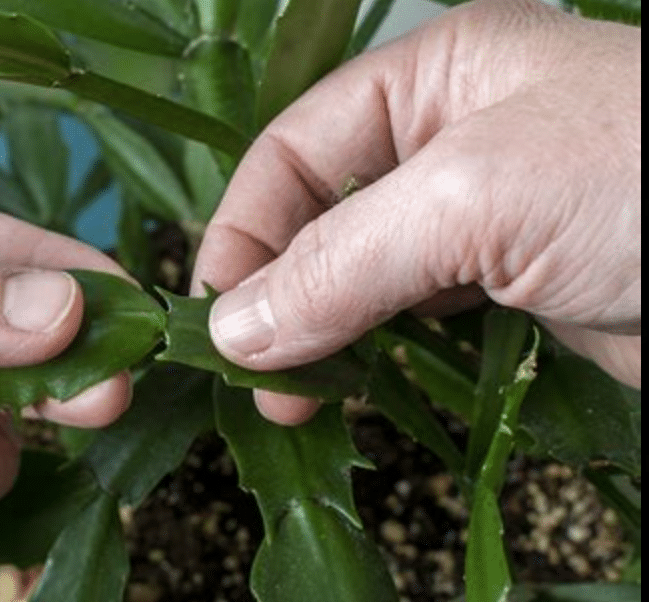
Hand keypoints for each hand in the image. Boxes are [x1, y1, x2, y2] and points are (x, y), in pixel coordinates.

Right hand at [192, 0, 639, 424]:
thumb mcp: (477, 198)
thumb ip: (341, 261)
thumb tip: (234, 330)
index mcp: (434, 76)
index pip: (294, 149)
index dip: (244, 230)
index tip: (216, 317)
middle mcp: (449, 139)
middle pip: (320, 217)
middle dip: (277, 293)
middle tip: (254, 377)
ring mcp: (482, 217)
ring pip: (361, 276)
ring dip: (320, 334)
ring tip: (295, 398)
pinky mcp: (512, 286)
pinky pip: (413, 319)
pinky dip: (374, 356)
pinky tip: (352, 389)